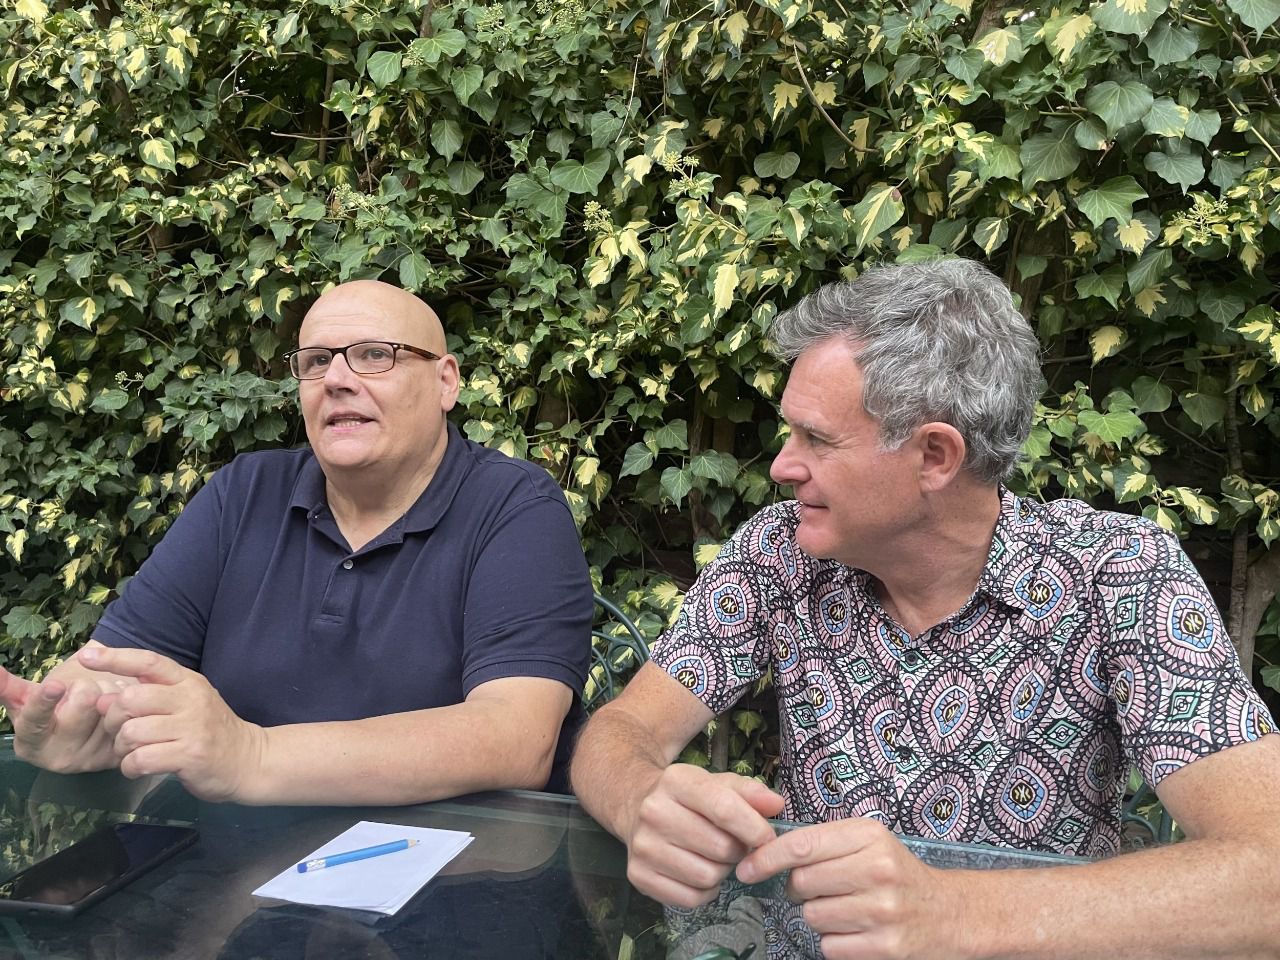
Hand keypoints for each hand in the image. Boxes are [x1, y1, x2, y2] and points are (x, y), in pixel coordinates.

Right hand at [0, 658, 124, 772]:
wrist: (86, 731)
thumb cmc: (52, 710)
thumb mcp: (27, 699)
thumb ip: (7, 686)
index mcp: (30, 743)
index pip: (35, 721)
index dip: (44, 702)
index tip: (55, 685)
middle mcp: (59, 758)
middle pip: (85, 699)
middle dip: (86, 684)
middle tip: (81, 693)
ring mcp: (89, 760)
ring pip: (112, 702)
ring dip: (110, 692)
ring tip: (99, 703)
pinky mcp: (116, 756)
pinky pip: (129, 714)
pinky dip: (126, 704)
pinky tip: (117, 711)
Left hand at [80, 646, 264, 802]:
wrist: (249, 760)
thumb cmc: (210, 731)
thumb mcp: (188, 702)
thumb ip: (152, 695)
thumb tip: (103, 697)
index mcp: (188, 682)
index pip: (148, 661)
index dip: (116, 658)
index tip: (86, 658)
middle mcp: (190, 699)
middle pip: (130, 700)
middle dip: (113, 720)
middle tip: (120, 734)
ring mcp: (192, 727)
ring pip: (132, 733)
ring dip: (122, 749)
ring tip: (131, 754)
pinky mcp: (190, 755)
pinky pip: (140, 759)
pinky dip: (130, 767)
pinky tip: (138, 768)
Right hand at [624, 763, 783, 907]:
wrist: (636, 806)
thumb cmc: (687, 797)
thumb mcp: (716, 783)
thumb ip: (750, 791)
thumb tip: (776, 804)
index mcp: (676, 781)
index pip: (724, 809)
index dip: (755, 829)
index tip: (767, 839)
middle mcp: (653, 812)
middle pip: (720, 848)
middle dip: (738, 851)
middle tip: (734, 845)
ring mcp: (643, 846)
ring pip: (707, 876)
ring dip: (722, 872)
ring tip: (715, 857)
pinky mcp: (638, 875)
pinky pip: (691, 898)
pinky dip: (705, 891)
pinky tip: (699, 871)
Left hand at [737, 818, 950, 959]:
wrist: (948, 912)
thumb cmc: (897, 873)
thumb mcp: (868, 841)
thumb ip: (824, 842)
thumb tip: (768, 854)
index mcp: (869, 837)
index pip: (802, 846)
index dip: (766, 857)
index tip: (747, 868)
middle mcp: (878, 870)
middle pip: (802, 884)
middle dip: (801, 890)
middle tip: (821, 890)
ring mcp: (883, 911)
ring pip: (813, 917)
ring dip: (819, 916)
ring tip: (845, 909)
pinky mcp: (886, 947)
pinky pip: (830, 946)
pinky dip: (835, 941)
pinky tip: (856, 930)